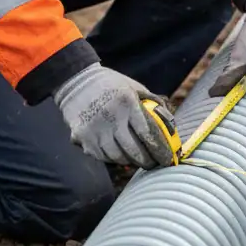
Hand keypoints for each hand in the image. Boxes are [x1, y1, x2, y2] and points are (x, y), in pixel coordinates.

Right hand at [53, 63, 177, 168]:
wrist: (76, 80)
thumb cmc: (110, 84)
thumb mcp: (133, 87)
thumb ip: (150, 103)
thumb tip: (169, 122)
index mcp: (127, 103)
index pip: (148, 134)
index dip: (159, 150)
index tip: (167, 159)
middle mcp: (111, 118)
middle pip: (133, 150)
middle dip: (146, 161)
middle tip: (152, 164)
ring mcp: (95, 129)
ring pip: (117, 157)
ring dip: (129, 161)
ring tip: (136, 159)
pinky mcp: (82, 137)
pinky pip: (101, 157)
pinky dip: (112, 159)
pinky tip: (118, 154)